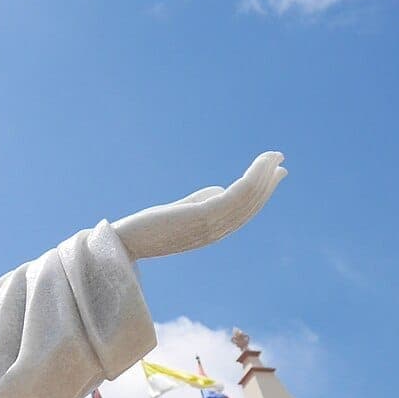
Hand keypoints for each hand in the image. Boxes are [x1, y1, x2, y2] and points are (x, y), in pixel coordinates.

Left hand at [111, 152, 286, 260]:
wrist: (119, 242)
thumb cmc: (146, 228)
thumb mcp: (181, 212)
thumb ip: (201, 202)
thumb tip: (220, 190)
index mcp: (212, 231)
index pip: (244, 211)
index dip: (263, 191)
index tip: (277, 171)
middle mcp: (215, 231)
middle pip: (250, 205)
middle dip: (267, 181)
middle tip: (279, 157)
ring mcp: (210, 225)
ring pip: (247, 198)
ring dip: (264, 174)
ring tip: (275, 154)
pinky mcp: (202, 216)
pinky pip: (237, 194)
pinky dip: (254, 176)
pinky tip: (260, 162)